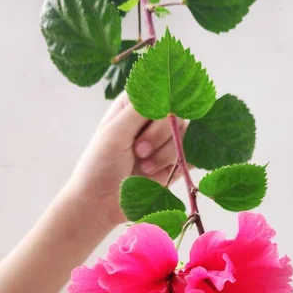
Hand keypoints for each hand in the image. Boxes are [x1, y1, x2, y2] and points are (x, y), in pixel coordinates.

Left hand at [65, 92, 185, 234]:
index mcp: (135, 104)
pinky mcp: (176, 163)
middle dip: (160, 135)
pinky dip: (181, 165)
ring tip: (145, 168)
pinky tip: (164, 174)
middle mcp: (153, 119)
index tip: (145, 122)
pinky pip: (193, 156)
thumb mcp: (114, 132)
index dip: (159, 105)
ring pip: (187, 136)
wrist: (101, 204)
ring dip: (166, 154)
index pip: (161, 90)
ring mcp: (166, 142)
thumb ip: (141, 109)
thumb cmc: (99, 165)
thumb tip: (165, 88)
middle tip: (138, 151)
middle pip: (177, 113)